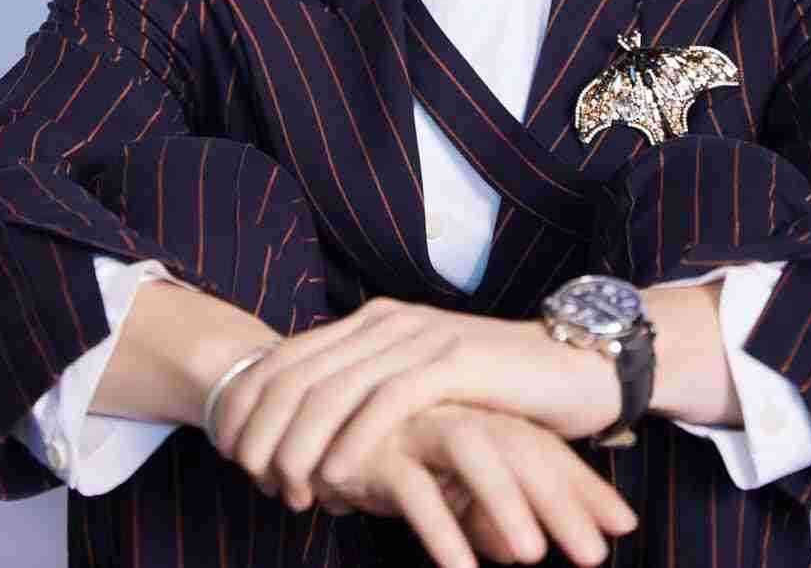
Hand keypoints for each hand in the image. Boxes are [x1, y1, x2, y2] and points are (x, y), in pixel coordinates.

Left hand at [209, 295, 619, 509]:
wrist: (575, 370)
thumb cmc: (496, 391)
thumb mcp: (421, 390)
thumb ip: (372, 400)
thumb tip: (317, 449)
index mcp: (373, 321)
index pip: (289, 358)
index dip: (253, 407)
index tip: (235, 458)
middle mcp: (389, 320)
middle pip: (301, 373)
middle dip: (265, 429)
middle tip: (252, 481)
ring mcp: (421, 337)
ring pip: (336, 389)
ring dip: (303, 443)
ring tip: (287, 489)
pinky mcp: (454, 361)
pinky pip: (388, 402)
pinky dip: (355, 440)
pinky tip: (338, 476)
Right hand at [311, 401, 638, 567]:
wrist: (304, 412)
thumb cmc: (384, 453)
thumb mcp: (445, 488)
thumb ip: (483, 513)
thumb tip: (521, 551)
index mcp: (479, 413)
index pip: (542, 449)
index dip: (582, 488)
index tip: (622, 528)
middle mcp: (455, 410)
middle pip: (522, 450)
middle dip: (562, 504)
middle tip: (597, 556)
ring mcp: (418, 417)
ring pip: (476, 454)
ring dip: (507, 506)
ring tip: (536, 559)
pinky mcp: (376, 442)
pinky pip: (415, 487)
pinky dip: (441, 527)